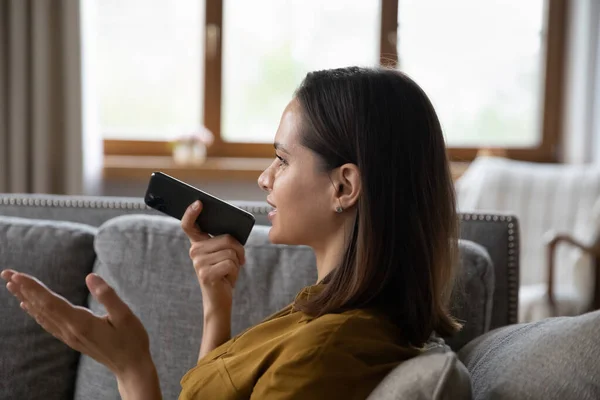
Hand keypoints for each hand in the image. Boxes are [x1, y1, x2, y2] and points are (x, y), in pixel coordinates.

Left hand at [1, 269, 153, 379]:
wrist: (131, 367)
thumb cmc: (132, 340)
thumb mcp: (125, 315)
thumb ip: (107, 295)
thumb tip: (90, 276)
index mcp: (81, 323)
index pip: (50, 302)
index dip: (33, 287)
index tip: (18, 275)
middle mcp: (70, 331)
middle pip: (41, 307)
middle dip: (24, 289)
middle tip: (7, 273)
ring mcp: (70, 337)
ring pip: (42, 315)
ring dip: (26, 298)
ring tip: (12, 285)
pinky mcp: (73, 339)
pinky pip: (48, 324)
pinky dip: (36, 313)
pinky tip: (29, 307)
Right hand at [181, 200, 245, 312]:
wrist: (220, 300)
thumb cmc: (224, 274)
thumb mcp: (223, 255)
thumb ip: (223, 242)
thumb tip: (231, 234)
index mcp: (198, 244)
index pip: (189, 226)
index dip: (192, 213)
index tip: (199, 203)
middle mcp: (194, 251)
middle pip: (226, 238)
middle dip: (239, 250)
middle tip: (237, 261)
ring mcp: (198, 263)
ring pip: (230, 252)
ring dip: (237, 263)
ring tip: (229, 272)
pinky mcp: (205, 274)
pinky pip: (230, 263)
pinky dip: (235, 272)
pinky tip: (228, 279)